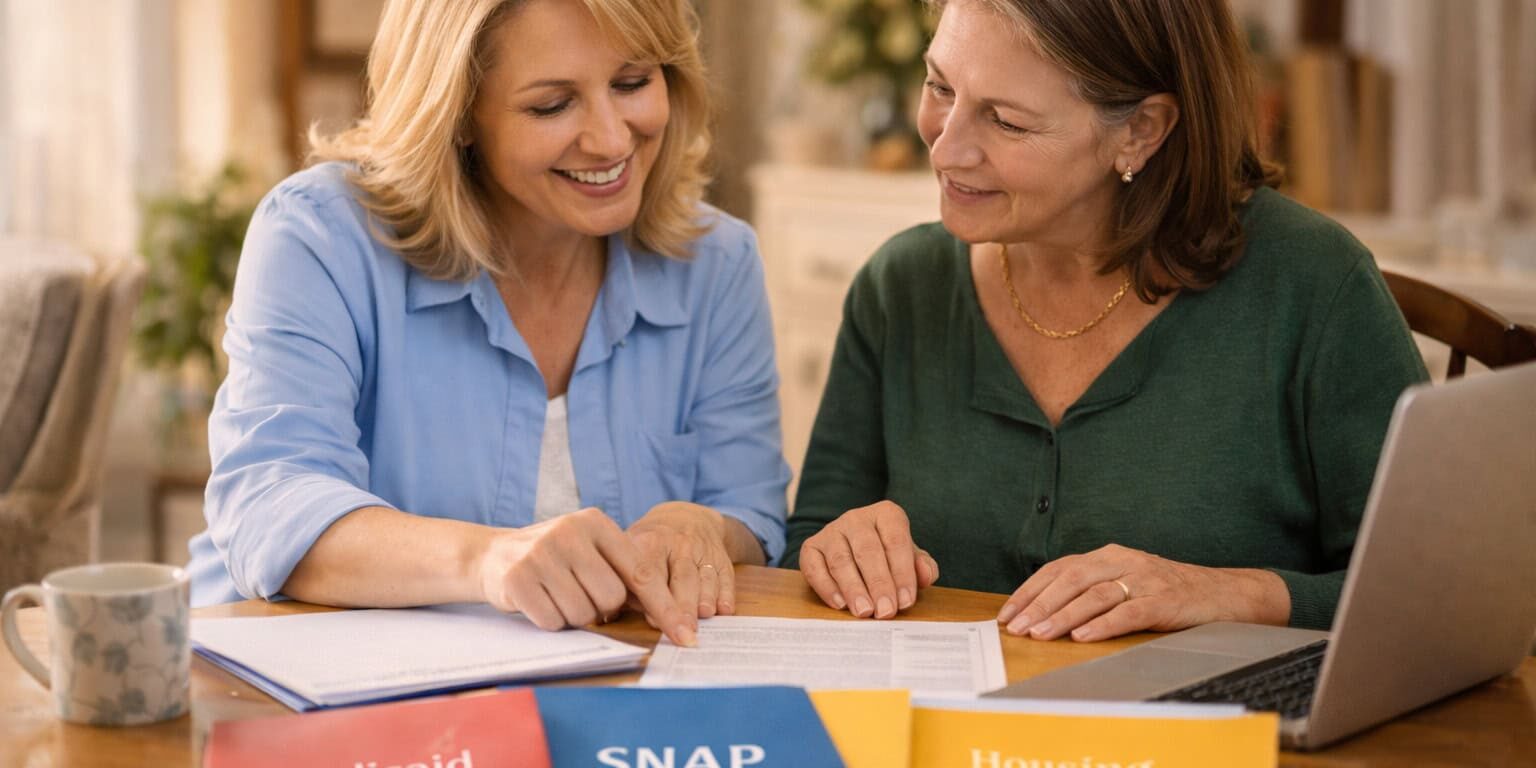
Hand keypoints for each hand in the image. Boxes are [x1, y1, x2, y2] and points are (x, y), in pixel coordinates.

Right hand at [476, 507, 694, 645]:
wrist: (495, 555)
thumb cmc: (556, 557)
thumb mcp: (590, 548)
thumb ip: (623, 569)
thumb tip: (669, 614)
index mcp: (595, 522)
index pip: (641, 571)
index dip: (665, 607)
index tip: (686, 635)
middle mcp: (569, 532)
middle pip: (611, 598)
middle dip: (602, 609)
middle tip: (582, 595)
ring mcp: (541, 553)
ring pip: (583, 613)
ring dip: (574, 617)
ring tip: (558, 595)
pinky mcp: (517, 578)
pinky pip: (553, 621)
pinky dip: (550, 621)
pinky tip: (539, 601)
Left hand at [627, 502, 735, 626]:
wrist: (685, 518)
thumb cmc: (650, 546)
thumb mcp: (631, 551)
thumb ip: (624, 582)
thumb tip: (613, 613)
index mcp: (648, 543)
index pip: (649, 574)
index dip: (654, 601)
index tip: (656, 624)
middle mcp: (677, 544)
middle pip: (681, 578)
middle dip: (683, 606)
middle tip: (685, 632)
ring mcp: (702, 550)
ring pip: (704, 577)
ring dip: (705, 598)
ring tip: (704, 616)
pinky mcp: (721, 557)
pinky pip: (726, 576)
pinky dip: (726, 593)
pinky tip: (724, 609)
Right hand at [797, 500, 939, 618]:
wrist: (854, 547)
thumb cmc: (888, 555)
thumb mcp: (910, 558)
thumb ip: (922, 567)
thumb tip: (926, 576)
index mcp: (886, 514)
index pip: (896, 541)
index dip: (902, 572)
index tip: (906, 601)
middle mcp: (856, 518)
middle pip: (867, 550)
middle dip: (878, 584)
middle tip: (885, 611)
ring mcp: (831, 531)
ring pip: (840, 560)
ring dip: (853, 588)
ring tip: (864, 612)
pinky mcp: (811, 547)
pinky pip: (814, 567)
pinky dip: (826, 587)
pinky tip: (840, 604)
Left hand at [996, 544, 1290, 641]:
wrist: (1227, 595)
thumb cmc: (1170, 594)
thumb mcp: (1127, 583)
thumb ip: (1093, 590)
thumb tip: (1045, 612)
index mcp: (1109, 555)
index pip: (1059, 569)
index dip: (1031, 590)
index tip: (1007, 613)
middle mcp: (1124, 561)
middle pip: (1071, 579)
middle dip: (1039, 604)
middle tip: (1016, 627)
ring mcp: (1145, 580)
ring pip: (1095, 594)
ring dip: (1063, 615)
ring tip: (1040, 634)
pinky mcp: (1165, 601)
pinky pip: (1129, 612)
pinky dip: (1103, 624)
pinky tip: (1083, 636)